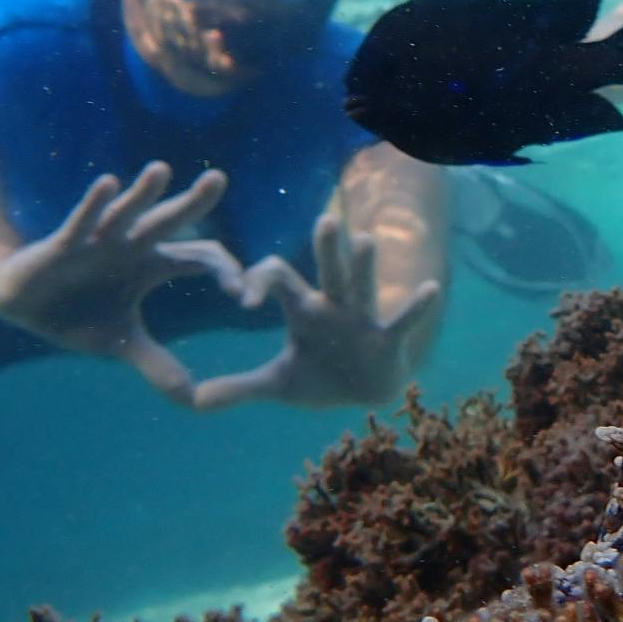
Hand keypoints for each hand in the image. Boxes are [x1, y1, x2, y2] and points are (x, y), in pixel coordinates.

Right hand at [0, 162, 241, 401]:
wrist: (18, 303)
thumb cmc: (75, 314)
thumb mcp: (121, 343)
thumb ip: (156, 364)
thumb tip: (192, 399)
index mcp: (151, 265)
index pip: (200, 258)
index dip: (224, 270)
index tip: (245, 294)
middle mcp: (131, 245)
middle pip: (169, 221)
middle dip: (193, 202)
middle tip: (219, 179)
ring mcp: (97, 241)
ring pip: (126, 214)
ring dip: (142, 193)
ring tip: (162, 170)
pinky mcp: (62, 244)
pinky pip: (81, 222)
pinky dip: (94, 205)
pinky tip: (109, 183)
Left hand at [191, 213, 443, 409]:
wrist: (363, 392)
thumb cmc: (320, 377)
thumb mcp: (277, 385)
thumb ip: (238, 388)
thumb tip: (193, 401)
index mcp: (302, 309)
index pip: (277, 279)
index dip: (258, 281)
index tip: (242, 299)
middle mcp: (332, 305)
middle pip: (327, 270)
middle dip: (326, 248)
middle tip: (324, 219)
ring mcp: (362, 320)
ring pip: (361, 286)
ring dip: (363, 266)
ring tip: (365, 239)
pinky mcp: (386, 339)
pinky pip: (402, 321)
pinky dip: (416, 307)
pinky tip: (429, 288)